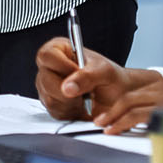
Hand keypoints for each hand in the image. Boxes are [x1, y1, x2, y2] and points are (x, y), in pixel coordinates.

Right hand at [34, 37, 155, 122]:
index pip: (47, 56)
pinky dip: (71, 112)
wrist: (117, 97)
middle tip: (85, 90)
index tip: (78, 73)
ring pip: (50, 99)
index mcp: (59, 49)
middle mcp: (49, 67)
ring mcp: (47, 86)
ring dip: (71, 103)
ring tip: (85, 98)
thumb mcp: (104, 71)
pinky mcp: (51, 103)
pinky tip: (81, 106)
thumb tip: (67, 88)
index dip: (62, 67)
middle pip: (45, 80)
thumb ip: (86, 76)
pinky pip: (55, 112)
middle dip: (68, 90)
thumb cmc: (111, 78)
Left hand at [93, 72, 162, 139]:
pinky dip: (126, 122)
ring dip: (115, 115)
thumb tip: (161, 120)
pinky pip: (144, 114)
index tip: (114, 110)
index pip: (144, 90)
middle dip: (114, 107)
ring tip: (103, 125)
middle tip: (100, 118)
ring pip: (134, 103)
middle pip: (134, 94)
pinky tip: (117, 128)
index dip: (126, 101)